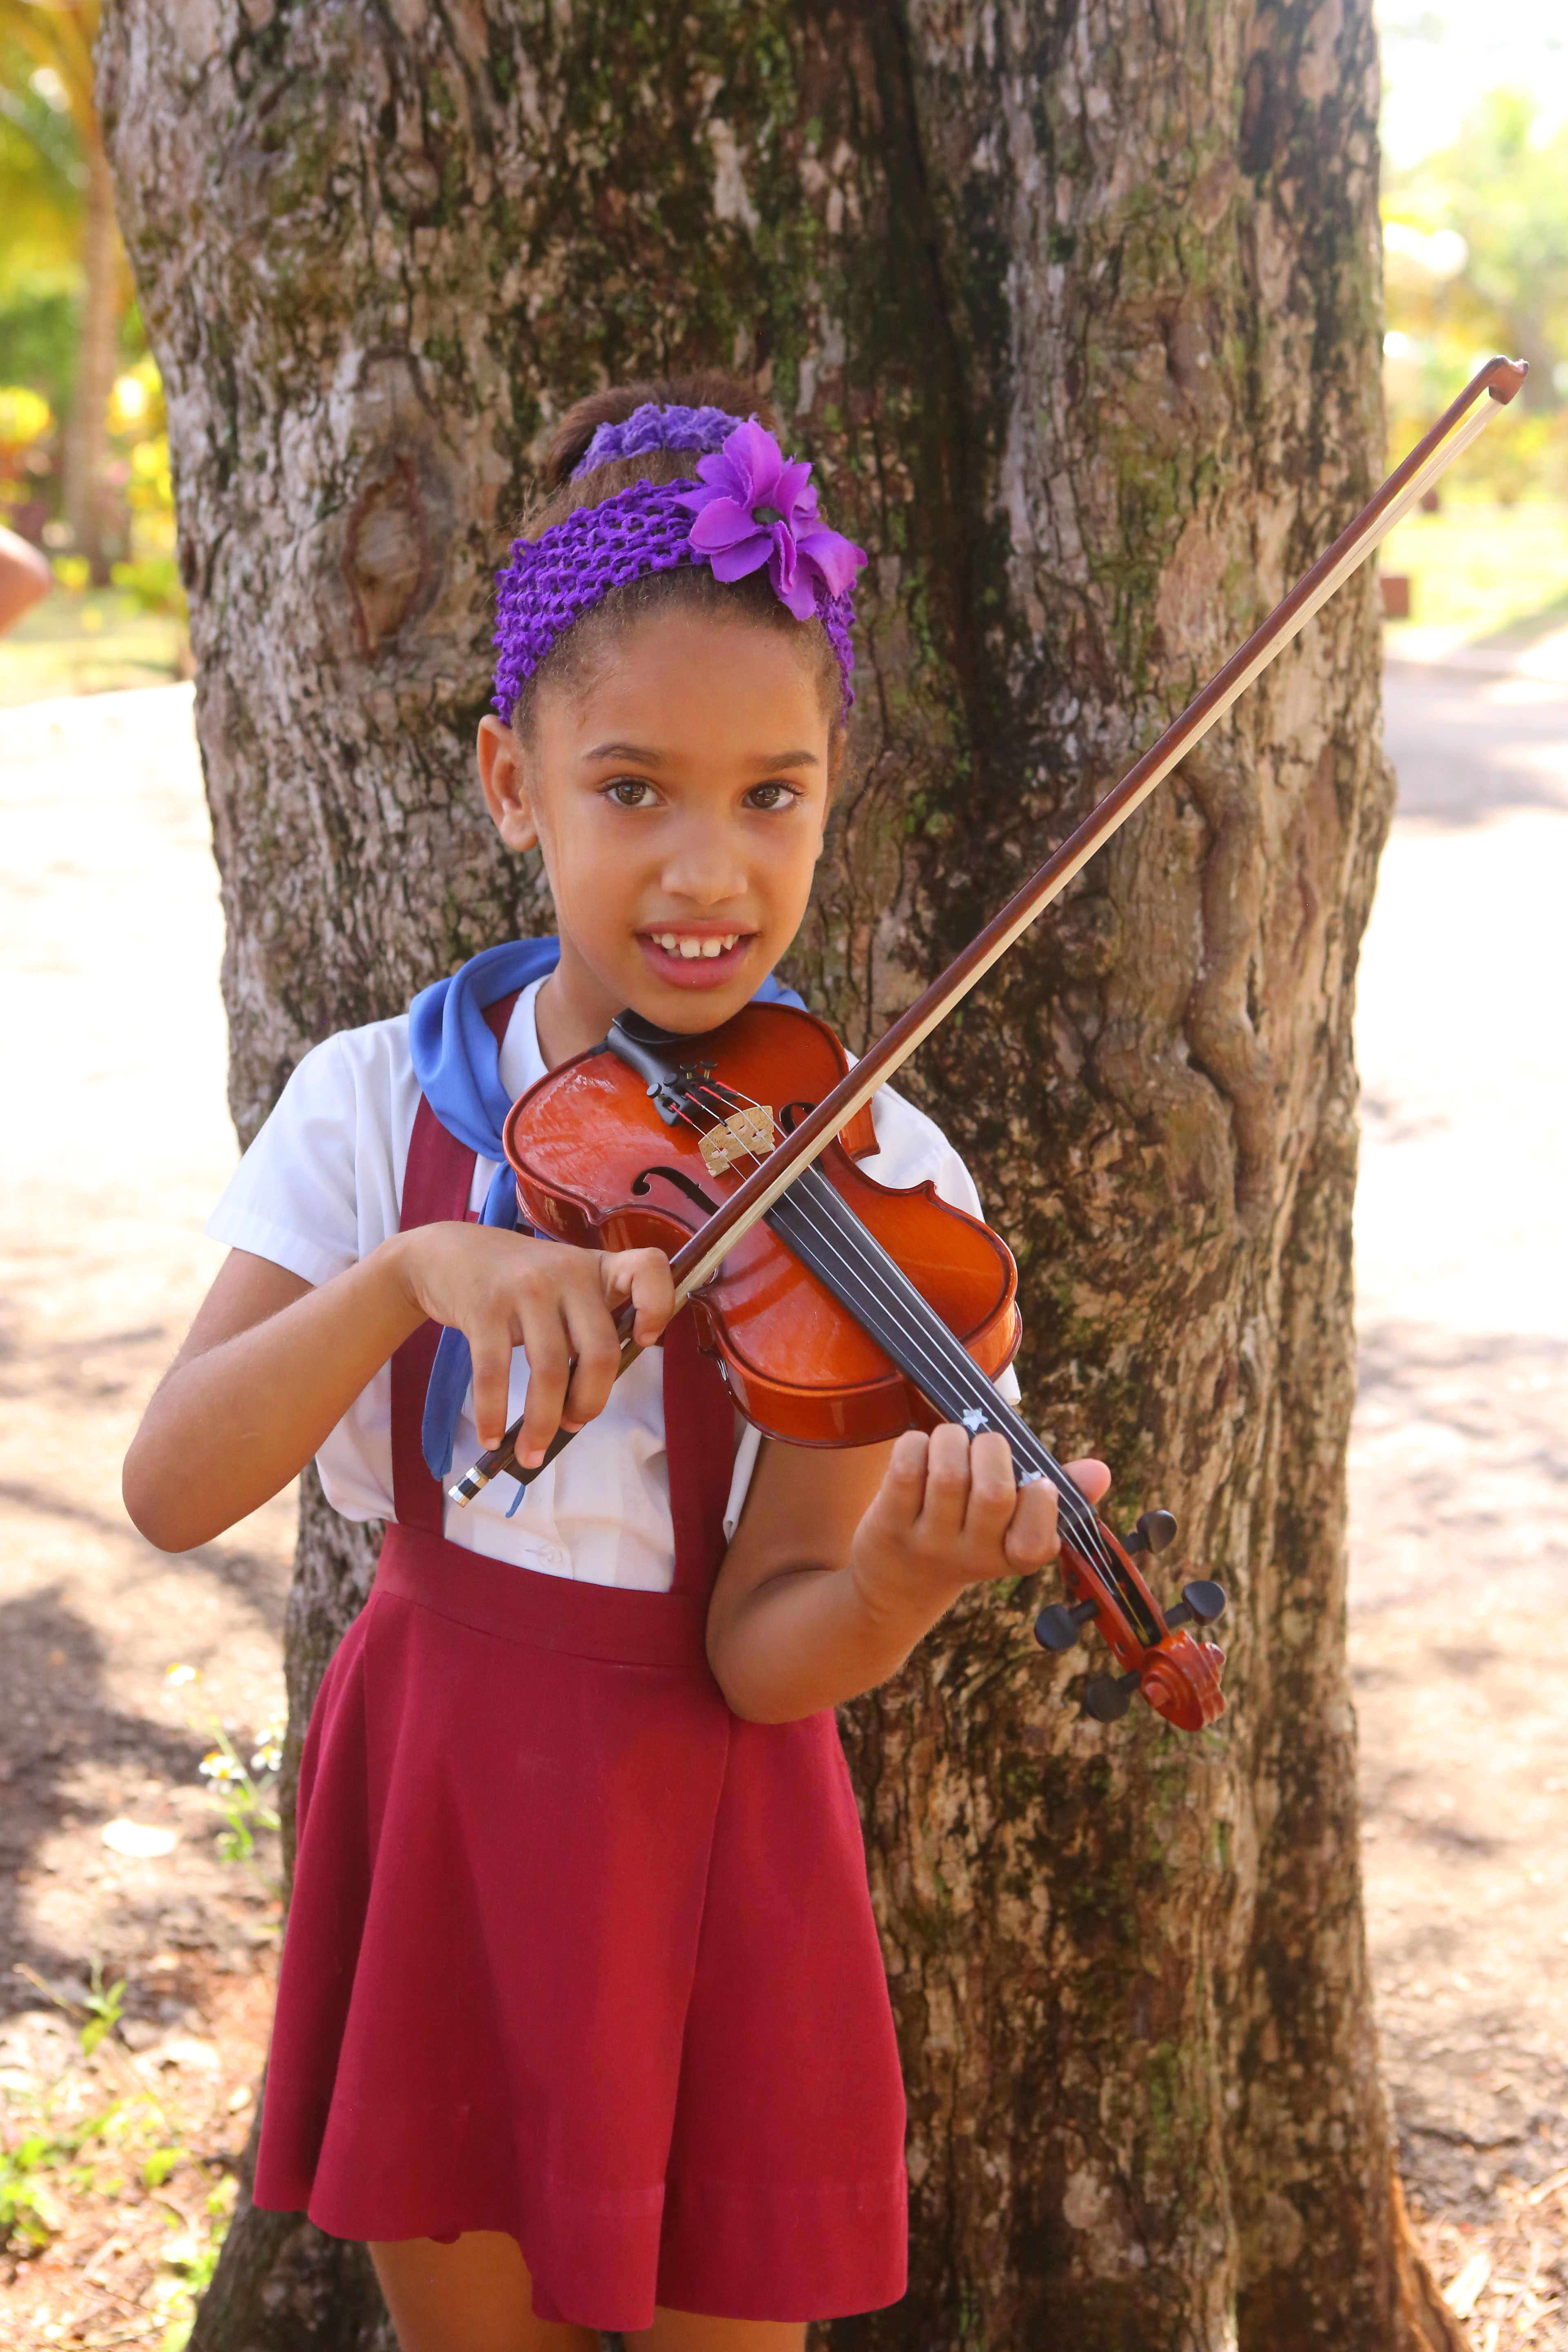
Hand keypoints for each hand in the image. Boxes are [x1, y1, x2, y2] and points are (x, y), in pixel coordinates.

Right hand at [392, 1224, 674, 1462]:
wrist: (446, 1253)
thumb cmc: (517, 1280)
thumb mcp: (564, 1282)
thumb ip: (588, 1322)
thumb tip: (589, 1398)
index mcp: (596, 1269)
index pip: (648, 1268)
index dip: (657, 1307)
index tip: (643, 1341)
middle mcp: (567, 1273)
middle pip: (600, 1351)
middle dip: (591, 1403)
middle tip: (575, 1424)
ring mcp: (525, 1289)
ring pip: (550, 1371)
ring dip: (543, 1424)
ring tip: (533, 1451)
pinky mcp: (484, 1308)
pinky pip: (494, 1373)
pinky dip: (494, 1415)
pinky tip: (492, 1438)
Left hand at [848, 1424, 1111, 1623]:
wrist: (896, 1585)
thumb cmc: (967, 1534)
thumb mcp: (1013, 1526)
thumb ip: (1058, 1495)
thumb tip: (1102, 1471)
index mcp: (1012, 1557)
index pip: (1039, 1540)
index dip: (1042, 1501)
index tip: (1035, 1482)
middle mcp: (972, 1555)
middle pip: (994, 1493)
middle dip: (992, 1450)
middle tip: (982, 1447)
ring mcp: (929, 1542)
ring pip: (948, 1474)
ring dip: (951, 1440)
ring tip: (950, 1442)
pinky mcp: (888, 1524)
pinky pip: (906, 1468)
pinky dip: (916, 1444)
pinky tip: (919, 1449)